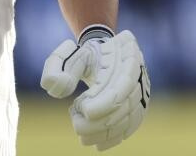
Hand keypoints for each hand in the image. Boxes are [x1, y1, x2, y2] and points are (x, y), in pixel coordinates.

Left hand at [41, 29, 150, 150]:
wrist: (109, 55)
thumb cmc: (87, 56)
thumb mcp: (70, 54)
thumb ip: (55, 65)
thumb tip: (53, 86)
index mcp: (126, 56)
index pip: (123, 85)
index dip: (105, 102)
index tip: (83, 109)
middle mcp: (140, 76)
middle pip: (124, 107)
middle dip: (98, 122)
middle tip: (76, 123)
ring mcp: (142, 94)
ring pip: (127, 121)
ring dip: (101, 132)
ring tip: (79, 127)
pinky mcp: (138, 109)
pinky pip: (129, 128)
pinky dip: (111, 139)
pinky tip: (94, 141)